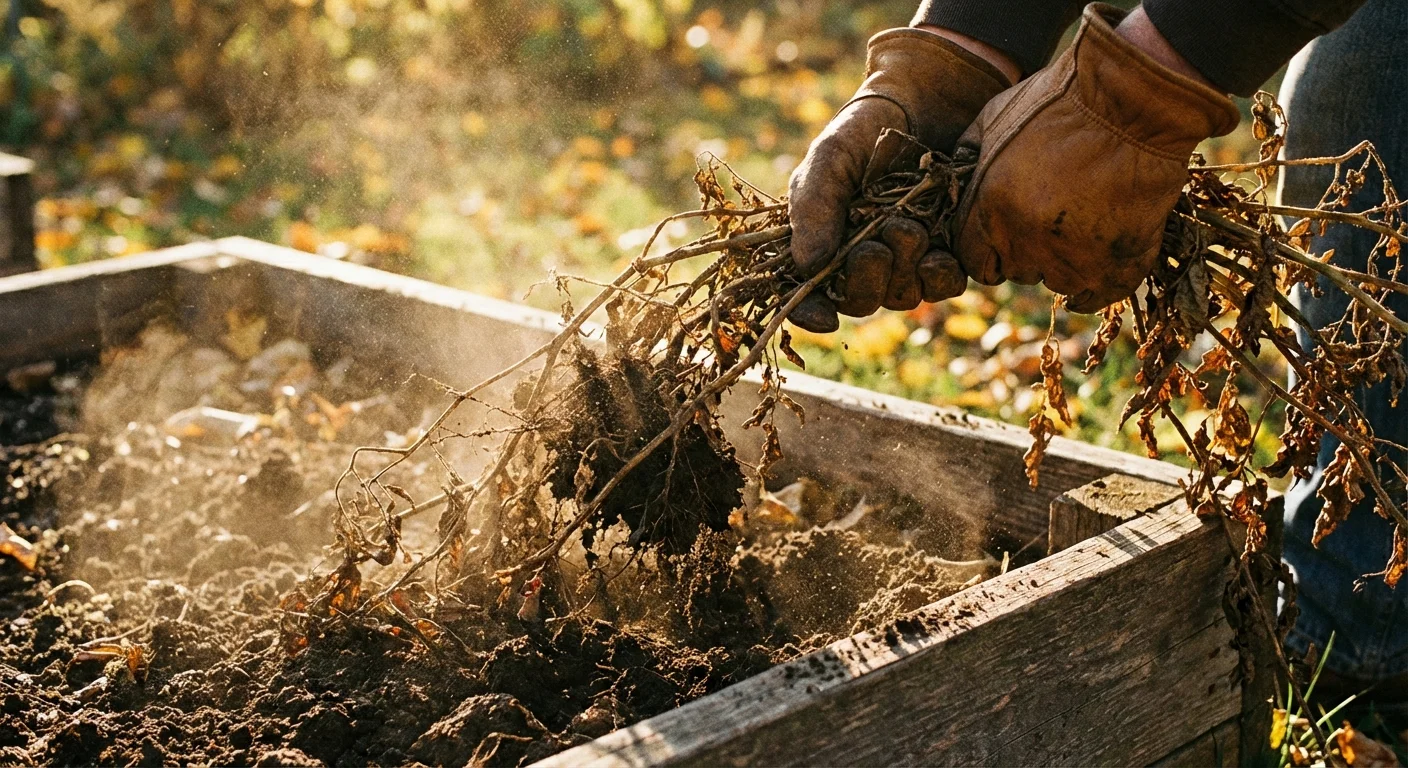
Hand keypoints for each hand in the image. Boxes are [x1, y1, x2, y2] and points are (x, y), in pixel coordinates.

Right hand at [786, 27, 1011, 332]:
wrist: (928, 99)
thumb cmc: (867, 126)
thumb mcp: (830, 158)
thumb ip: (814, 207)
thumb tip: (807, 265)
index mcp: (822, 241)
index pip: (807, 294)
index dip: (811, 313)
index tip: (825, 318)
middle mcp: (861, 257)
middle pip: (859, 302)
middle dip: (866, 280)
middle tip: (875, 247)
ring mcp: (907, 258)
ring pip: (904, 297)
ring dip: (905, 270)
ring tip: (909, 226)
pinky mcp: (948, 250)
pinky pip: (945, 285)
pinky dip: (941, 272)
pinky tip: (940, 247)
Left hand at [952, 3, 1239, 312]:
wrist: (1136, 96)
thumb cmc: (1060, 99)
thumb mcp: (993, 118)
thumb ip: (966, 160)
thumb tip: (950, 185)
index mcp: (990, 210)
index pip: (973, 260)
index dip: (987, 247)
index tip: (1003, 232)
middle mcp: (1027, 241)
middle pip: (1015, 270)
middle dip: (1025, 249)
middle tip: (1049, 216)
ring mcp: (1075, 256)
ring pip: (1057, 281)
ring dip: (1064, 261)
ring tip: (1080, 223)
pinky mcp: (1120, 261)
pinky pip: (1099, 295)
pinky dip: (1097, 285)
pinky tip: (1095, 264)